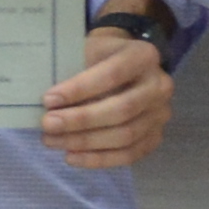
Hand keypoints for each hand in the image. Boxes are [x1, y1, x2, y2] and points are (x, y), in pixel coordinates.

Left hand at [41, 15, 174, 170]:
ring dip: (85, 142)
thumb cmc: (99, 56)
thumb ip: (73, 69)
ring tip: (52, 141)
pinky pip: (129, 155)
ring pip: (125, 136)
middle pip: (122, 110)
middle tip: (48, 124)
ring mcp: (161, 114)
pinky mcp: (155, 136)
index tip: (48, 100)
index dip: (80, 89)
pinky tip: (72, 157)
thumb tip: (47, 102)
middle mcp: (160, 86)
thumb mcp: (88, 49)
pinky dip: (98, 159)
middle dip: (81, 120)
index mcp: (144, 56)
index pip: (113, 75)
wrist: (124, 65)